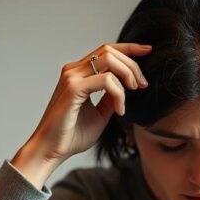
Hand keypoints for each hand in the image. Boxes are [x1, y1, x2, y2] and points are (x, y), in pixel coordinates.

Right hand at [12, 43, 150, 186]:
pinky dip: (119, 93)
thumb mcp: (100, 114)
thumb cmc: (72, 135)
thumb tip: (126, 87)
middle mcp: (74, 71)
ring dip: (127, 74)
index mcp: (79, 74)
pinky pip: (106, 80)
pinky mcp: (73, 88)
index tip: (148, 50)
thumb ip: (111, 98)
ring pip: (108, 59)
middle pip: (110, 50)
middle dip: (132, 64)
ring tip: (133, 92)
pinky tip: (120, 110)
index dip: (129, 48)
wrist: (51, 150)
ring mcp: (72, 77)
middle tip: (142, 84)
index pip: (106, 51)